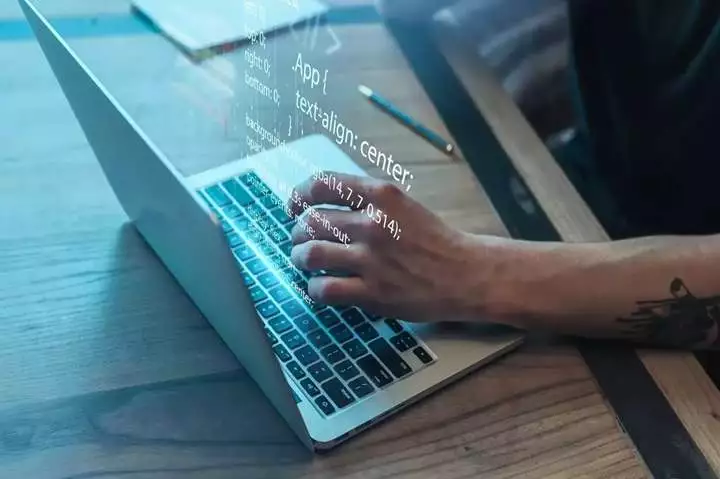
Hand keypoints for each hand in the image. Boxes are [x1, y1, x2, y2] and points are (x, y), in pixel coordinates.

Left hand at [286, 172, 495, 321]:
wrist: (467, 274)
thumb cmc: (434, 241)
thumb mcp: (402, 205)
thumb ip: (366, 201)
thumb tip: (320, 205)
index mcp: (381, 195)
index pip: (323, 184)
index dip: (298, 195)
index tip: (293, 206)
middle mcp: (373, 223)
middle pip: (310, 222)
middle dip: (297, 233)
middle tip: (301, 241)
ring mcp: (372, 259)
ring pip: (310, 254)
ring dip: (300, 258)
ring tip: (306, 262)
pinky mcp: (373, 292)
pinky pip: (324, 288)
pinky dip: (315, 288)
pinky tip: (322, 286)